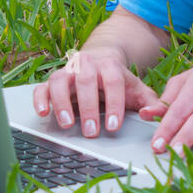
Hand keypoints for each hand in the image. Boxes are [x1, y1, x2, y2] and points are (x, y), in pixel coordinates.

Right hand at [32, 46, 160, 137]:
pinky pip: (41, 87)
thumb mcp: (138, 90)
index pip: (113, 82)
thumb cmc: (120, 82)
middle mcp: (86, 65)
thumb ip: (151, 103)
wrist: (101, 60)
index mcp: (110, 65)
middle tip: (92, 131)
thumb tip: (152, 115)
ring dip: (62, 103)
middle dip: (89, 107)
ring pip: (60, 81)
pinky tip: (43, 113)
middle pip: (86, 81)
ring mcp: (67, 72)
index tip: (114, 126)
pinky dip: (40, 99)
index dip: (114, 104)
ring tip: (67, 124)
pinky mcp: (52, 82)